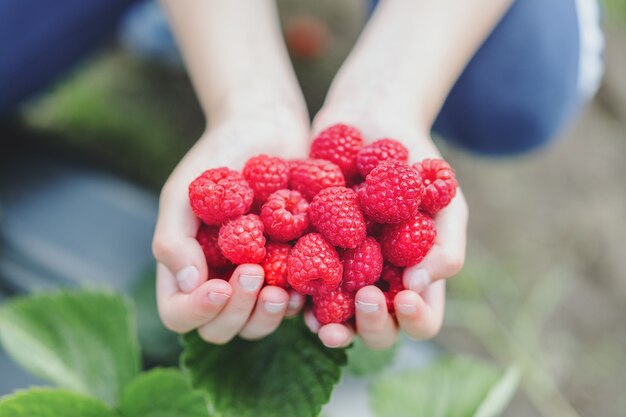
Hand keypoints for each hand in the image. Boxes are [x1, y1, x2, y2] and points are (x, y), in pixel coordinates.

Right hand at [152, 105, 308, 343]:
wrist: (267, 127)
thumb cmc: (219, 155)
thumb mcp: (186, 189)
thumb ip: (173, 237)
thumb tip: (186, 283)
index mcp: (188, 267)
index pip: (179, 313)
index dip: (197, 311)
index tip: (219, 285)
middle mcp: (220, 280)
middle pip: (221, 328)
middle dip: (238, 312)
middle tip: (256, 275)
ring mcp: (258, 279)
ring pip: (258, 325)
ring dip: (269, 316)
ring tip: (283, 290)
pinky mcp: (292, 270)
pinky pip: (295, 304)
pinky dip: (301, 303)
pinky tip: (310, 281)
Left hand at [307, 103, 467, 349]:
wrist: (368, 121)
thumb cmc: (415, 162)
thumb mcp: (443, 198)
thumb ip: (445, 243)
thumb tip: (419, 285)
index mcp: (413, 278)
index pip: (420, 320)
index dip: (415, 320)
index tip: (405, 296)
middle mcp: (377, 283)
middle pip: (377, 330)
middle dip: (372, 324)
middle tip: (366, 297)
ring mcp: (341, 272)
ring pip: (336, 319)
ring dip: (331, 326)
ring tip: (321, 321)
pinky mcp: (306, 253)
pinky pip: (298, 285)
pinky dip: (295, 294)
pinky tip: (290, 290)